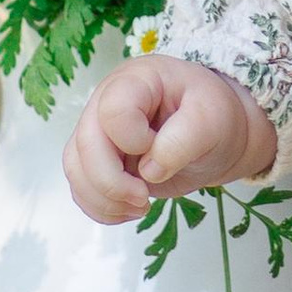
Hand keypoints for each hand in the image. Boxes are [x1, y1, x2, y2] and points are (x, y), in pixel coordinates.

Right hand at [62, 54, 272, 223]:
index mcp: (136, 81)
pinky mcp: (100, 161)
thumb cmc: (213, 114)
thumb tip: (150, 170)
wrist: (215, 134)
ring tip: (141, 206)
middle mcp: (107, 103)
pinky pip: (82, 188)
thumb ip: (185, 139)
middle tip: (144, 197)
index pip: (112, 111)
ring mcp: (99, 132)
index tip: (158, 148)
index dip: (131, 139)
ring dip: (104, 199)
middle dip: (111, 182)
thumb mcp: (213, 118)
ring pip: (76, 169)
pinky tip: (130, 211)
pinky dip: (102, 208)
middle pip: (85, 145)